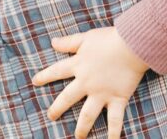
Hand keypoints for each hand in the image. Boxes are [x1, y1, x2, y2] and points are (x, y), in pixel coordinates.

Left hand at [32, 28, 148, 138]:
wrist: (131, 45)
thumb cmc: (109, 38)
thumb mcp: (86, 37)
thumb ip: (69, 42)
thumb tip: (53, 42)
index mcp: (78, 65)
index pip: (56, 71)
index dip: (45, 76)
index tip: (35, 82)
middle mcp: (87, 83)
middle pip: (67, 98)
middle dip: (57, 108)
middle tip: (51, 116)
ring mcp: (101, 93)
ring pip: (87, 114)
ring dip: (82, 127)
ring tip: (78, 136)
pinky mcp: (117, 98)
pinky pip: (115, 119)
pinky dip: (113, 132)